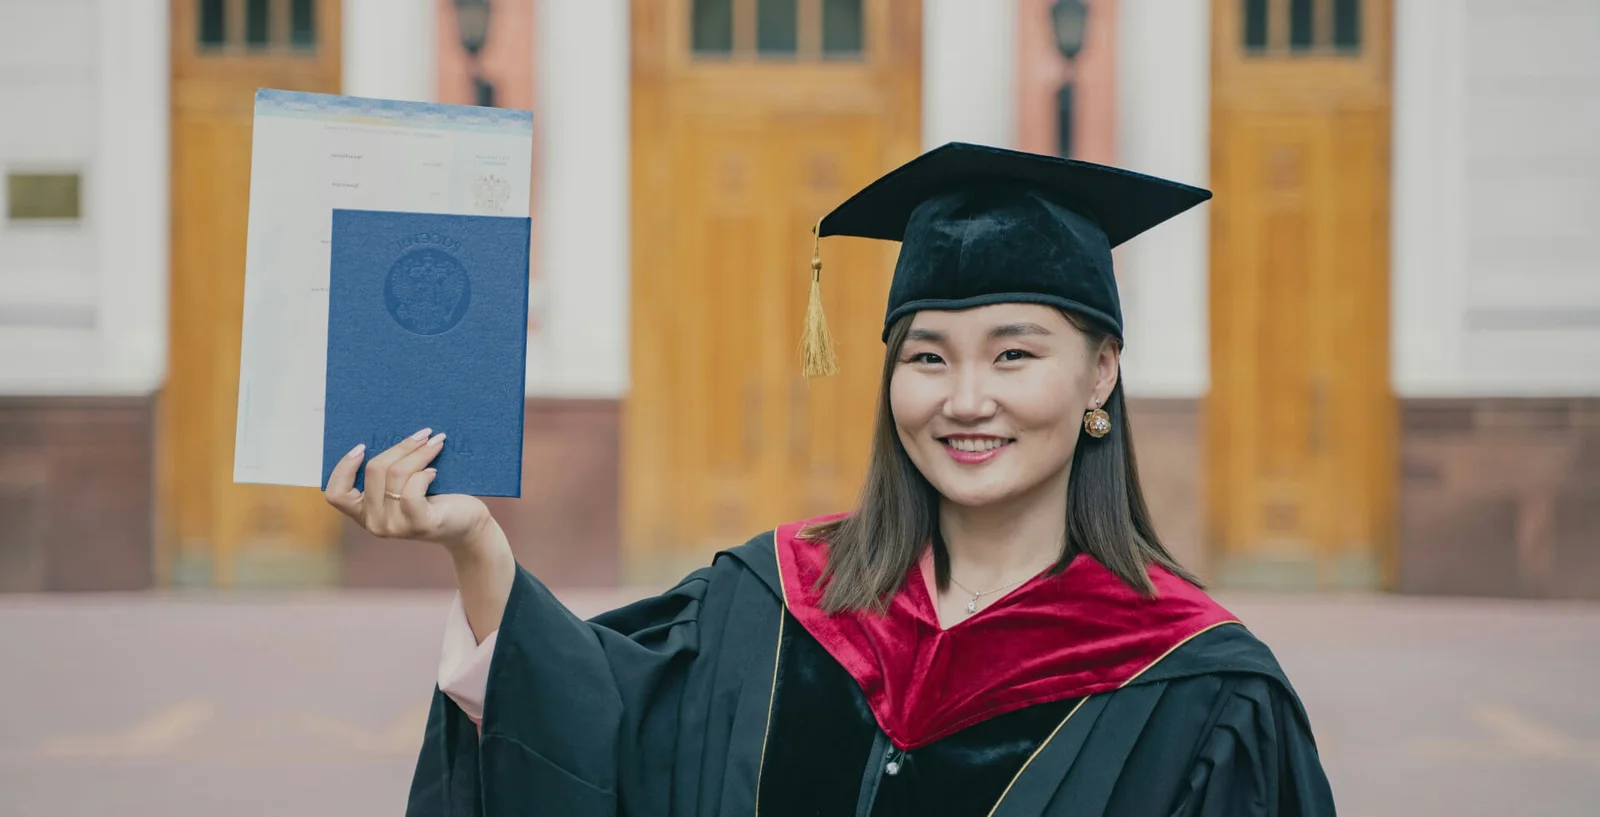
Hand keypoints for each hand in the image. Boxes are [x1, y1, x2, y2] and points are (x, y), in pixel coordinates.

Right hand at [324, 428, 494, 554]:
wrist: (465, 524)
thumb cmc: (434, 498)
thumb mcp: (403, 486)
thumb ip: (387, 472)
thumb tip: (383, 433)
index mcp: (364, 513)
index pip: (336, 494)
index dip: (344, 468)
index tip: (362, 447)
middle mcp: (374, 524)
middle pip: (373, 471)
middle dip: (400, 447)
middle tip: (423, 434)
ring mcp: (394, 527)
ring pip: (395, 475)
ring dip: (418, 453)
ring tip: (435, 443)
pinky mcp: (418, 525)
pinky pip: (412, 490)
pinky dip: (423, 474)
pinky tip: (434, 471)